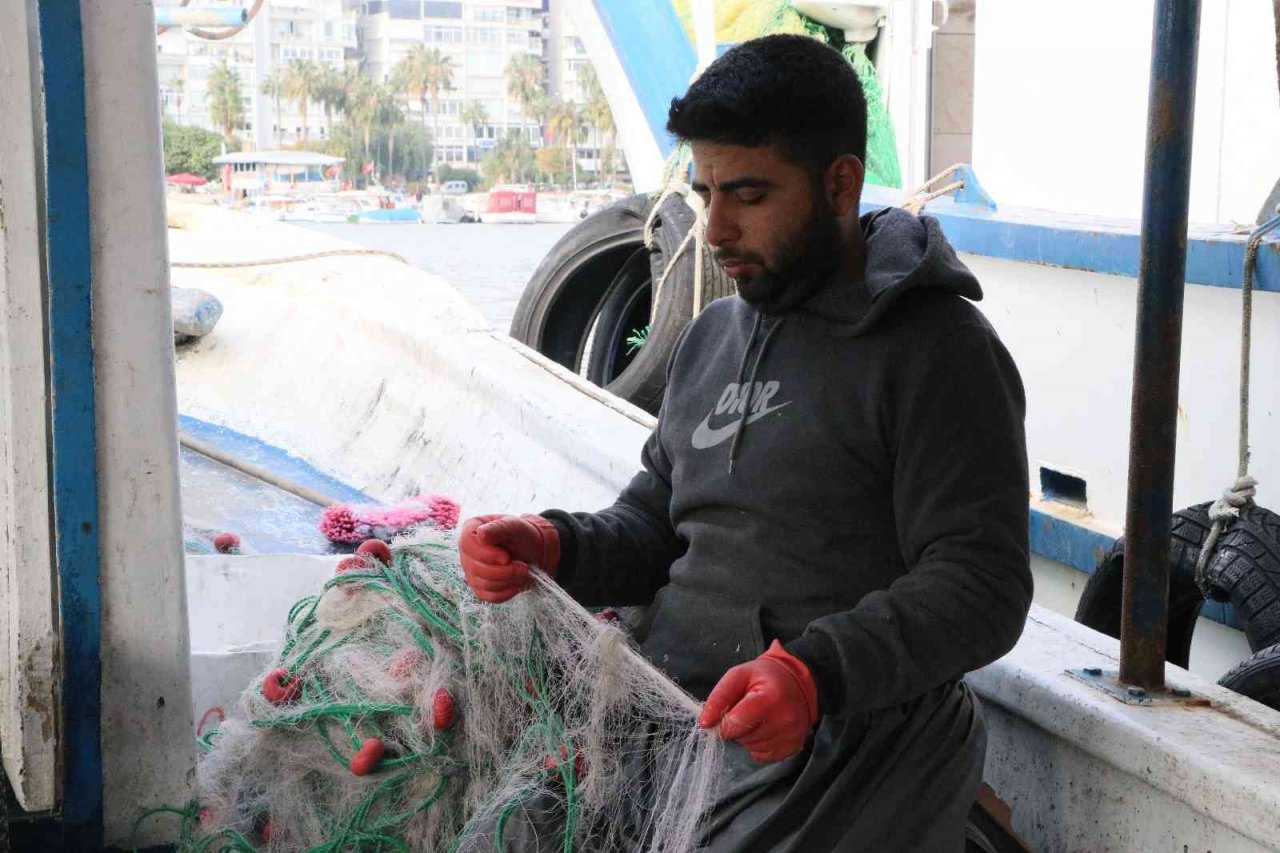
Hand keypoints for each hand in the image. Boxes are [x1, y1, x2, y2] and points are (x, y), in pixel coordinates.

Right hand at [459, 514, 560, 602]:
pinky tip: (517, 583)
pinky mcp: (479, 587)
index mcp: (470, 531)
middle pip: (475, 568)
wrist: (529, 549)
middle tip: (523, 567)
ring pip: (483, 584)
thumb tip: (481, 534)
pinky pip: (489, 596)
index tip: (506, 558)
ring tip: (523, 572)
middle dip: (503, 571)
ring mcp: (471, 571)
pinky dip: (506, 592)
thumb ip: (498, 528)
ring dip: (508, 581)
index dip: (486, 555)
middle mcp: (466, 552)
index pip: (467, 544)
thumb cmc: (520, 533)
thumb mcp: (514, 525)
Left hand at [698, 640, 818, 761]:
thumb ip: (719, 697)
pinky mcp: (793, 747)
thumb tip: (705, 724)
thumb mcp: (738, 675)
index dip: (724, 720)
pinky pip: (762, 755)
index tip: (728, 711)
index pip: (734, 724)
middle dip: (737, 726)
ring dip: (748, 735)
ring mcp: (790, 736)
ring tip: (759, 717)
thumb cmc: (764, 677)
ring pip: (751, 747)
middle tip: (748, 709)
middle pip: (742, 737)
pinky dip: (759, 743)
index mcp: (769, 700)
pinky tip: (766, 727)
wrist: (797, 683)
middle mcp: (784, 721)